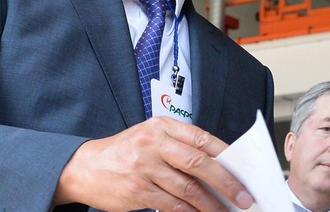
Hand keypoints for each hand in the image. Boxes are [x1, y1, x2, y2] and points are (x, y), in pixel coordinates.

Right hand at [53, 116, 252, 210]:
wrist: (84, 166)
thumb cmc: (124, 152)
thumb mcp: (150, 137)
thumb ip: (179, 147)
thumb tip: (218, 168)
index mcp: (162, 125)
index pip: (202, 139)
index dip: (227, 156)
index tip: (245, 171)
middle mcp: (153, 142)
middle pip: (199, 163)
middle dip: (226, 182)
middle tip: (243, 197)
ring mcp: (144, 166)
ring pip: (188, 188)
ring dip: (211, 204)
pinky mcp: (137, 189)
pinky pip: (171, 204)